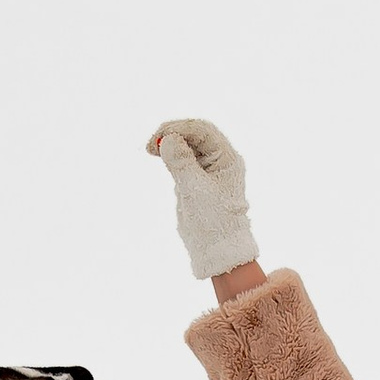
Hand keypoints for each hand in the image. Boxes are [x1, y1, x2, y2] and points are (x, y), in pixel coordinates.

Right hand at [146, 114, 255, 280]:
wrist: (217, 250)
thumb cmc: (213, 222)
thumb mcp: (195, 190)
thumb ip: (182, 162)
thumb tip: (170, 138)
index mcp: (227, 159)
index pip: (203, 131)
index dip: (180, 129)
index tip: (160, 138)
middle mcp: (220, 161)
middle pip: (194, 135)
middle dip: (172, 134)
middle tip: (152, 145)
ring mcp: (208, 170)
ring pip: (187, 145)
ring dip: (169, 144)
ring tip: (151, 150)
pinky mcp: (196, 180)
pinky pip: (182, 159)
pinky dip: (170, 156)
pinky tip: (158, 156)